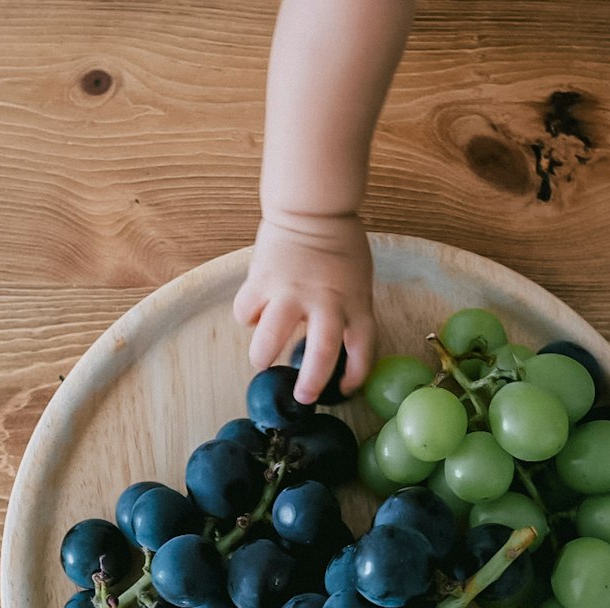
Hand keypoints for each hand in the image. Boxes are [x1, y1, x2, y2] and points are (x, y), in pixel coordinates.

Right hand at [232, 212, 374, 403]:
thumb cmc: (339, 246)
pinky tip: (255, 312)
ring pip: (270, 339)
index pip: (362, 350)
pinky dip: (248, 317)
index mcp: (355, 303)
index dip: (355, 376)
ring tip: (262, 359)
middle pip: (321, 354)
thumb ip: (346, 313)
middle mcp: (326, 302)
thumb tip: (325, 347)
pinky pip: (247, 312)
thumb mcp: (356, 283)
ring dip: (263, 356)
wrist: (313, 208)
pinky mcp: (262, 280)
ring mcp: (291, 292)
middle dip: (309, 383)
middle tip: (301, 397)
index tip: (344, 389)